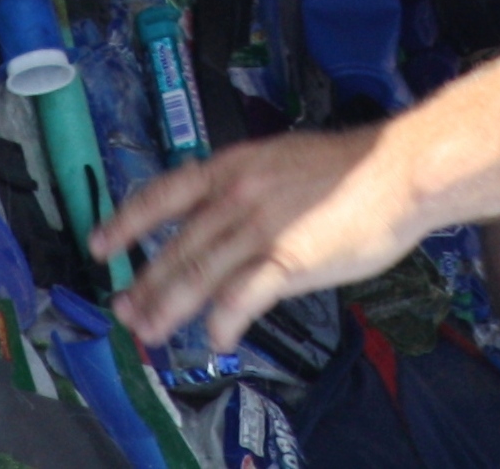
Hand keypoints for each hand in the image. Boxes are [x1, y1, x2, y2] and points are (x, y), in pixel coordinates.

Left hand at [91, 125, 427, 351]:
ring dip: (169, 308)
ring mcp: (261, 227)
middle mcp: (238, 194)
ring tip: (152, 331)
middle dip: (145, 283)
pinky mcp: (287, 259)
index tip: (101, 245)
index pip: (164, 195)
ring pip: (198, 275)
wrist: (398, 169)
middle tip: (125, 309)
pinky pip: (242, 297)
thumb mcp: (283, 162)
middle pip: (177, 246)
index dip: (127, 222)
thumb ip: (250, 191)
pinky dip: (224, 321)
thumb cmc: (352, 168)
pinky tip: (216, 338)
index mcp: (235, 166)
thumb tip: (226, 223)